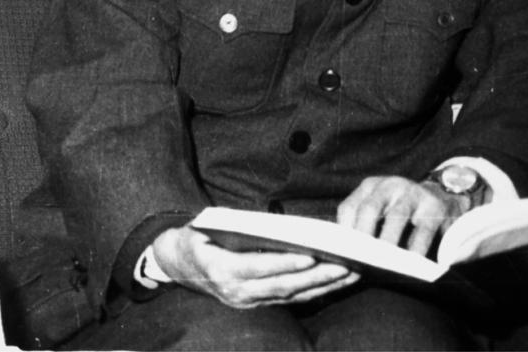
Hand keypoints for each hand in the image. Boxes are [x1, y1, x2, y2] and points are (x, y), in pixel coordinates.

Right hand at [152, 224, 359, 307]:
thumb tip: (274, 224)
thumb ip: (237, 226)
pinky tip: (335, 282)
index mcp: (222, 269)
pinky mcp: (257, 304)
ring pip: (292, 296)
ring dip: (323, 286)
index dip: (287, 264)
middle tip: (345, 264)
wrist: (176, 264)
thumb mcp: (208, 225)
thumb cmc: (197, 236)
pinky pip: (290, 300)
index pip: (260, 267)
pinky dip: (315, 292)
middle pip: (283, 286)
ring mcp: (248, 301)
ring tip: (350, 272)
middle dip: (317, 277)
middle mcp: (237, 292)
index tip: (312, 255)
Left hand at [337, 176, 470, 256]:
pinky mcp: (434, 205)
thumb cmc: (402, 215)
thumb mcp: (381, 213)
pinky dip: (417, 248)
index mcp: (370, 188)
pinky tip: (413, 265)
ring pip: (396, 216)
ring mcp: (412, 192)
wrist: (443, 200)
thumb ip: (363, 231)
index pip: (349, 207)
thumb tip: (344, 265)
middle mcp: (389, 185)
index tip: (342, 256)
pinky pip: (423, 229)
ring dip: (388, 241)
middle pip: (369, 209)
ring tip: (384, 265)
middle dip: (363, 235)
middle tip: (359, 260)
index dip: (343, 233)